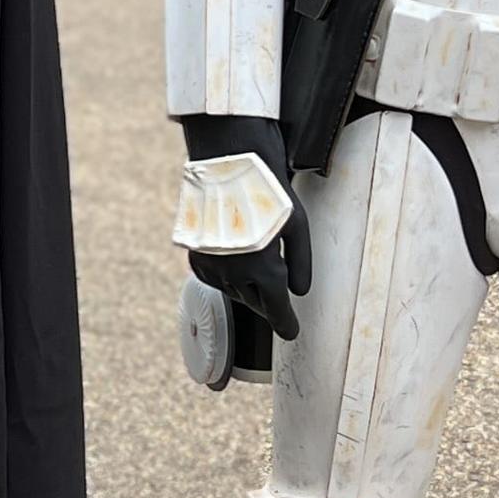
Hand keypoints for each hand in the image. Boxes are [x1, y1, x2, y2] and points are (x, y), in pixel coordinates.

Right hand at [182, 118, 304, 370]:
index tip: (291, 333)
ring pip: (234, 291)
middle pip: (256, 302)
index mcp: (264, 269)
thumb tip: (299, 291)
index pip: (277, 309)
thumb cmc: (268, 189)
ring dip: (249, 289)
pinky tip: (236, 264)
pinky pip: (214, 278)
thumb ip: (301, 262)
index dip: (286, 324)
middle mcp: (235, 273)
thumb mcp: (297, 224)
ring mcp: (213, 265)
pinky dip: (227, 277)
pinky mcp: (197, 255)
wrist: (226, 164)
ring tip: (259, 274)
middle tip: (280, 303)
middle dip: (269, 304)